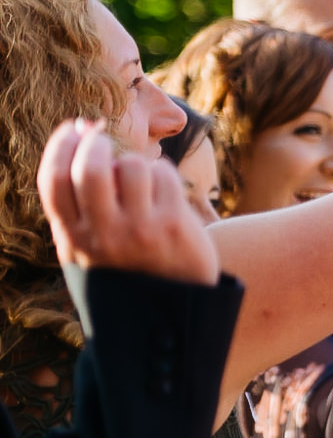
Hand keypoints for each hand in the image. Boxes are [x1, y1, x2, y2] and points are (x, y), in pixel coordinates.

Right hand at [38, 120, 217, 285]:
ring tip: (140, 177)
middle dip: (95, 142)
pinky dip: (162, 173)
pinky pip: (164, 175)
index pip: (53, 180)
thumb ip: (75, 204)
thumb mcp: (86, 247)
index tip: (71, 128)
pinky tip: (164, 190)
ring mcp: (140, 230)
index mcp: (73, 238)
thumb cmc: (125, 267)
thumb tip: (79, 134)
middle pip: (90, 169)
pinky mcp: (174, 226)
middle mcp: (103, 236)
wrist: (173, 309)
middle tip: (101, 136)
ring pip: (131, 166)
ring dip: (135, 162)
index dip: (60, 145)